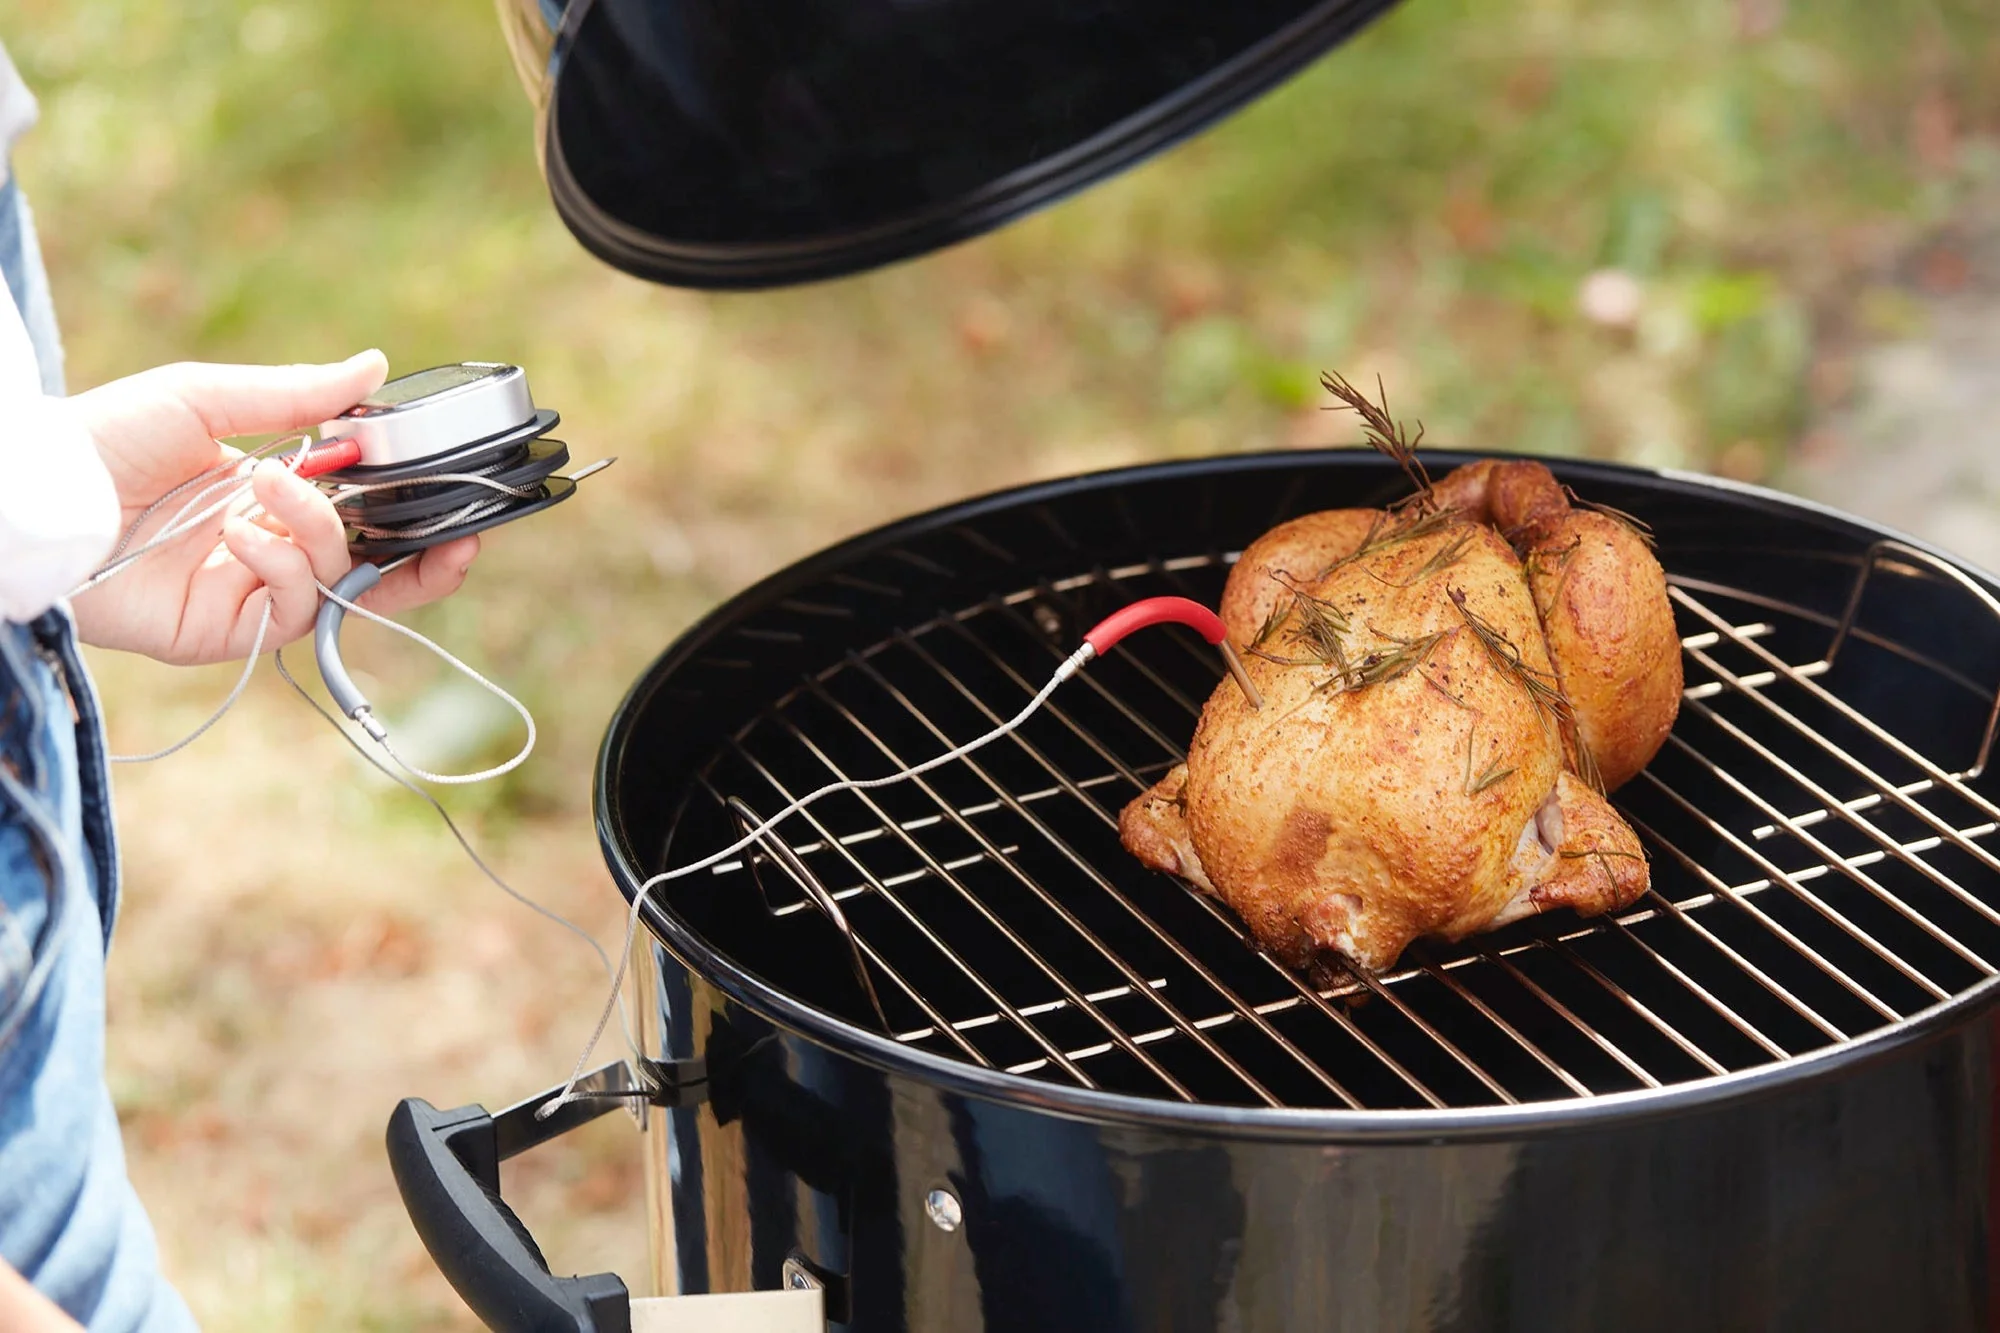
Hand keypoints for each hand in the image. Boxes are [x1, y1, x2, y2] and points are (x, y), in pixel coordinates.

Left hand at [67, 352, 479, 664]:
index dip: (409, 510)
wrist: (39, 495)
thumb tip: (376, 365)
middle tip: (458, 540)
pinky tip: (243, 535)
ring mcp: (246, 592)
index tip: (450, 493)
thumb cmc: (102, 437)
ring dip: (318, 533)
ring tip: (267, 490)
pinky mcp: (222, 632)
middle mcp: (264, 546)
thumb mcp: (206, 396)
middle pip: (368, 565)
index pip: (358, 509)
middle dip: (420, 557)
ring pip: (335, 583)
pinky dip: (282, 568)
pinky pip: (291, 611)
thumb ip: (297, 392)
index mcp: (266, 493)